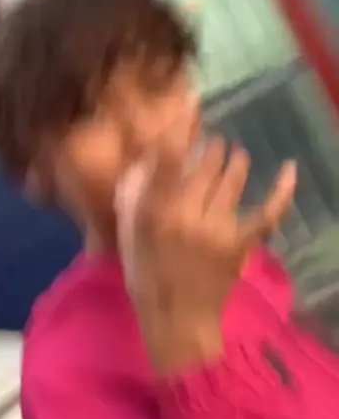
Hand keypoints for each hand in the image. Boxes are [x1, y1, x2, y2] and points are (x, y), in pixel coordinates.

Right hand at [115, 95, 296, 373]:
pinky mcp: (242, 242)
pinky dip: (281, 189)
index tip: (192, 100)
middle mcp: (187, 213)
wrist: (176, 318)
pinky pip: (267, 210)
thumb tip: (149, 153)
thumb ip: (135, 189)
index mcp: (155, 209)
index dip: (182, 125)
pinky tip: (289, 169)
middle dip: (210, 147)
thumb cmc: (146, 271)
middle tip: (208, 148)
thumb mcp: (128, 229)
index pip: (169, 156)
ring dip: (233, 160)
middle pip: (207, 159)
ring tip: (230, 158)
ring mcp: (218, 227)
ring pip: (234, 175)